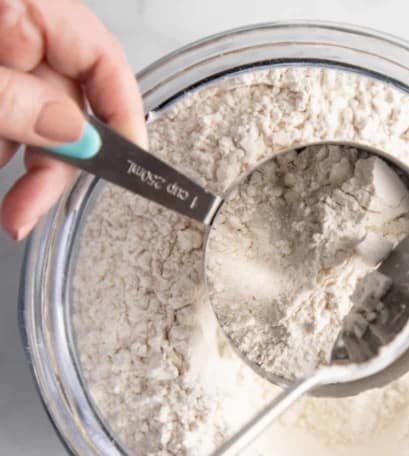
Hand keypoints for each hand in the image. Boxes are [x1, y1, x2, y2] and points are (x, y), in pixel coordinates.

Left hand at [0, 0, 146, 239]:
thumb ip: (16, 101)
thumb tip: (75, 136)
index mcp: (29, 8)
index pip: (103, 61)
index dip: (123, 117)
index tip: (126, 167)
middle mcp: (22, 32)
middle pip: (67, 106)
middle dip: (54, 165)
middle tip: (28, 212)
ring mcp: (4, 56)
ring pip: (34, 122)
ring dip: (23, 166)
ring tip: (5, 206)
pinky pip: (7, 119)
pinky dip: (2, 148)